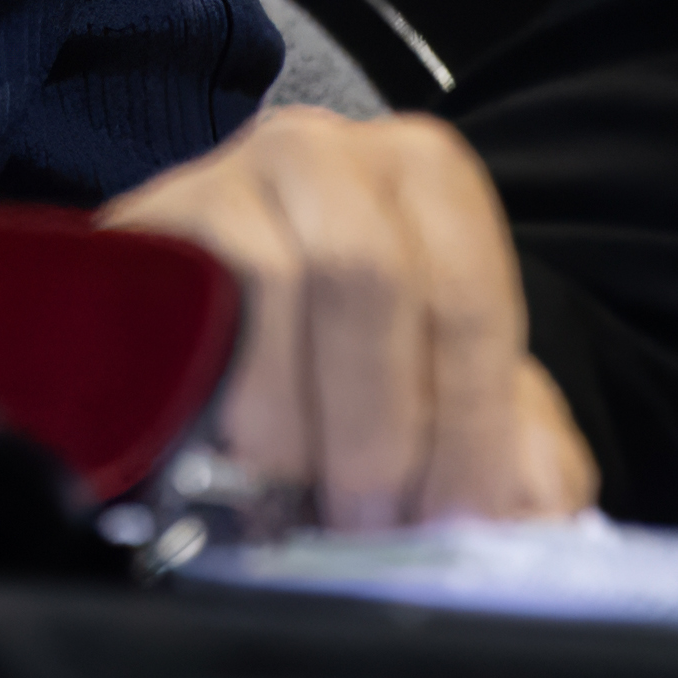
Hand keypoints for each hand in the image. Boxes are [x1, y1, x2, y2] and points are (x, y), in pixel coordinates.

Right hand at [100, 108, 597, 530]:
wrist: (207, 334)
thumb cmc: (358, 371)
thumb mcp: (462, 406)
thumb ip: (526, 458)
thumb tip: (533, 508)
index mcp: (426, 177)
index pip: (466, 295)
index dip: (466, 425)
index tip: (454, 522)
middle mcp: (326, 151)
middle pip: (368, 277)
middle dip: (377, 427)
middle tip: (368, 527)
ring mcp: (225, 174)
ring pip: (275, 281)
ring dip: (291, 422)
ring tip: (296, 503)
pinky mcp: (144, 223)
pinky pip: (184, 300)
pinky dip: (214, 393)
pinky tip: (226, 458)